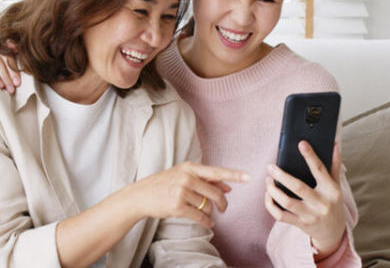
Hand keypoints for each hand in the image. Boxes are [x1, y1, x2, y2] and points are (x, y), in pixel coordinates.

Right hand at [119, 162, 249, 227]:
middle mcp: (186, 178)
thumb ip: (206, 180)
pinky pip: (200, 217)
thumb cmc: (163, 184)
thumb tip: (228, 187)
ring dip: (208, 212)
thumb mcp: (183, 176)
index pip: (216, 171)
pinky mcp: (177, 207)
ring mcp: (181, 192)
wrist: (140, 196)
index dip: (234, 175)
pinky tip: (207, 223)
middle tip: (224, 208)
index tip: (249, 177)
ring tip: (200, 211)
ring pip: (207, 206)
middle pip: (215, 193)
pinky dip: (206, 222)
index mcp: (189, 167)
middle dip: (222, 203)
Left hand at [264, 141, 346, 257]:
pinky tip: (268, 195)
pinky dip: (270, 205)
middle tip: (270, 166)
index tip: (301, 144)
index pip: (320, 170)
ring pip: (286, 202)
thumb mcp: (336, 185)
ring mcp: (310, 215)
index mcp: (331, 190)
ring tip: (268, 180)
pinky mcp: (300, 224)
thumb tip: (334, 145)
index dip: (310, 156)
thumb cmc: (332, 202)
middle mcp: (321, 203)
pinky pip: (280, 216)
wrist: (333, 231)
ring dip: (273, 190)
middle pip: (298, 187)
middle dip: (281, 175)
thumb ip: (334, 165)